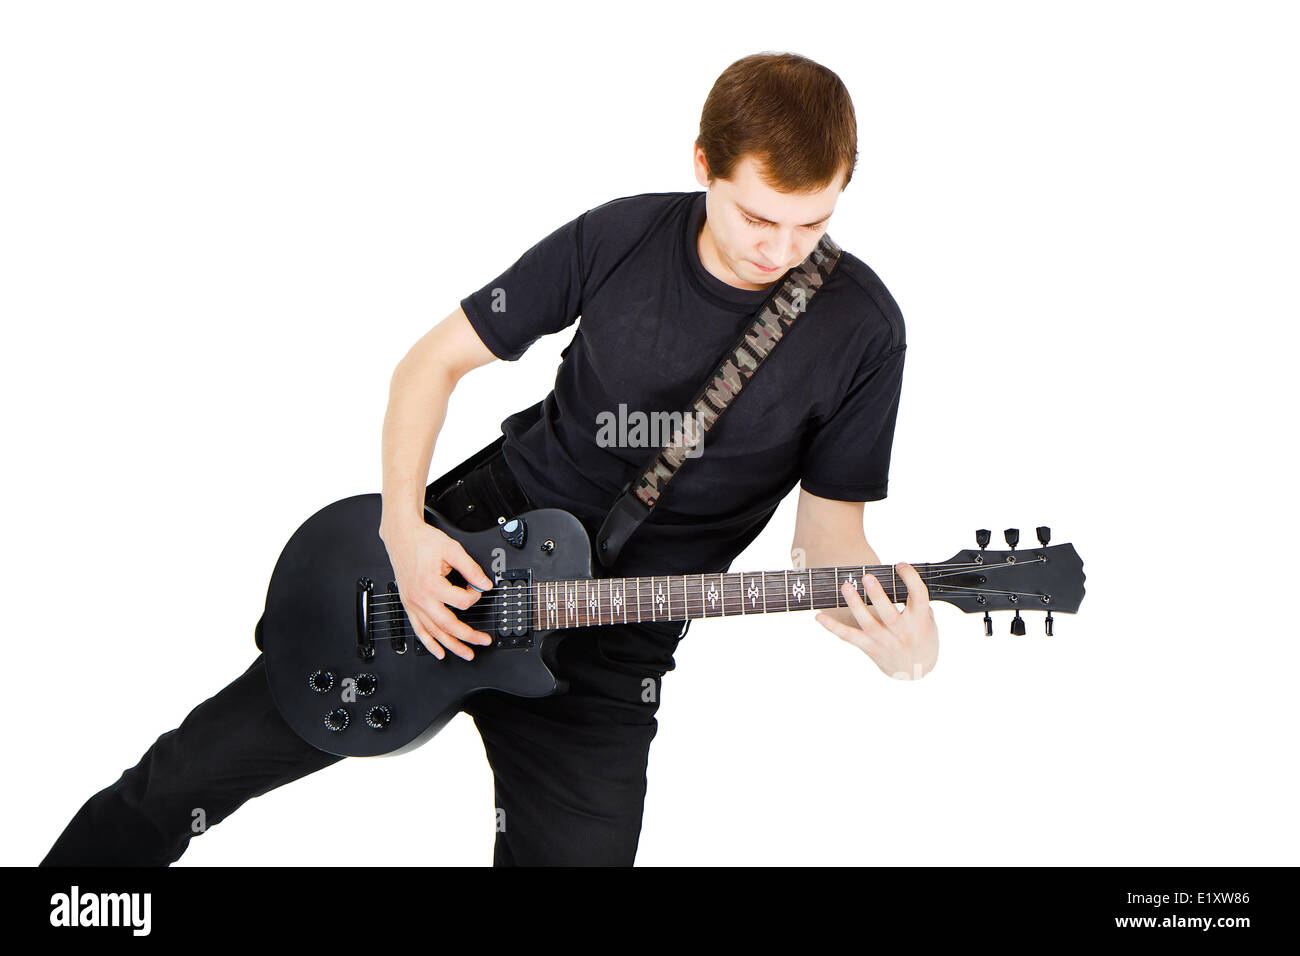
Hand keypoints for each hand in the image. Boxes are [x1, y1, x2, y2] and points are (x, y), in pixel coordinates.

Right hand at [380, 518, 494, 660]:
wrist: (401, 536)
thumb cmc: (423, 541)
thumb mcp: (452, 550)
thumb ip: (471, 568)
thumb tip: (485, 584)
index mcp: (431, 584)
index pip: (462, 601)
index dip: (476, 596)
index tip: (479, 589)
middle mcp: (420, 598)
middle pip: (448, 625)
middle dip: (468, 636)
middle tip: (483, 641)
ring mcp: (412, 604)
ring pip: (433, 632)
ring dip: (450, 645)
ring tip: (466, 653)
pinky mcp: (408, 605)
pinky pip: (418, 630)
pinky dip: (429, 643)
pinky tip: (438, 652)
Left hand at [815, 563, 937, 679]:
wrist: (916, 670)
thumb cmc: (922, 637)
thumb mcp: (928, 620)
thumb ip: (916, 602)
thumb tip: (899, 576)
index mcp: (920, 620)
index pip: (919, 595)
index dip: (910, 578)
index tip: (900, 564)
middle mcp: (902, 632)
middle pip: (888, 613)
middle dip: (877, 594)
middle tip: (867, 576)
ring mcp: (884, 641)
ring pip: (867, 623)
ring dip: (855, 604)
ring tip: (846, 586)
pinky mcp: (870, 648)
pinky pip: (848, 636)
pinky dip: (832, 627)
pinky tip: (819, 616)